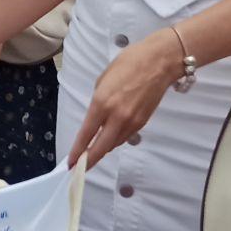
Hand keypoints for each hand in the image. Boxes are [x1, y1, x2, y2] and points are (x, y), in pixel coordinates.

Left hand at [67, 32, 189, 166]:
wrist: (159, 62)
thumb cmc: (129, 63)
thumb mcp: (103, 80)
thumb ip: (98, 102)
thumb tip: (97, 118)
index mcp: (102, 103)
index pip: (86, 134)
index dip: (77, 151)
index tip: (70, 162)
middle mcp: (116, 117)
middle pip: (101, 148)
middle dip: (89, 161)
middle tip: (79, 168)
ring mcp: (132, 122)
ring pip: (114, 144)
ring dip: (103, 148)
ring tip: (93, 150)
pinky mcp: (143, 123)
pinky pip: (125, 137)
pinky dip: (116, 140)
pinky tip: (110, 137)